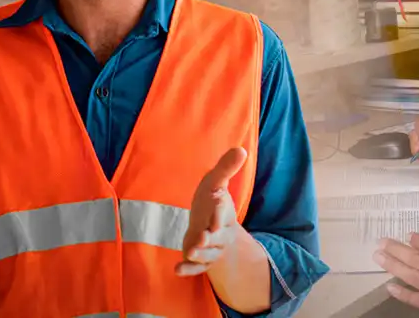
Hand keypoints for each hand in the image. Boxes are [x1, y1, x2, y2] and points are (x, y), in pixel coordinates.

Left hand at [176, 147, 247, 276]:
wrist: (212, 228)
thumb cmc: (212, 202)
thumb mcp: (216, 183)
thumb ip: (226, 168)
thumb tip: (241, 149)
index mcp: (223, 212)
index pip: (222, 212)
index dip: (219, 212)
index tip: (217, 210)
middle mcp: (219, 232)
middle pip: (217, 237)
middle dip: (211, 237)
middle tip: (203, 236)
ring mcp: (210, 248)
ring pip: (208, 254)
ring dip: (199, 254)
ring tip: (190, 251)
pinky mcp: (200, 261)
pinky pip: (196, 268)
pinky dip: (188, 270)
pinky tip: (177, 270)